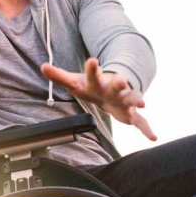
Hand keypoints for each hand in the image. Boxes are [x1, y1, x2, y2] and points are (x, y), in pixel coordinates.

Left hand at [41, 58, 156, 141]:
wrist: (113, 88)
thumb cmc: (91, 86)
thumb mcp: (75, 81)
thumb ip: (59, 76)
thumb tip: (42, 66)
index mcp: (98, 81)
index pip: (93, 74)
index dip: (92, 68)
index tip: (92, 59)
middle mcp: (113, 88)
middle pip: (116, 85)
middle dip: (119, 83)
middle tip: (122, 80)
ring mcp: (124, 100)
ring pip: (132, 99)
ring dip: (136, 101)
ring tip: (143, 103)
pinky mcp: (130, 113)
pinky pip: (140, 122)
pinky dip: (147, 129)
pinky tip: (153, 137)